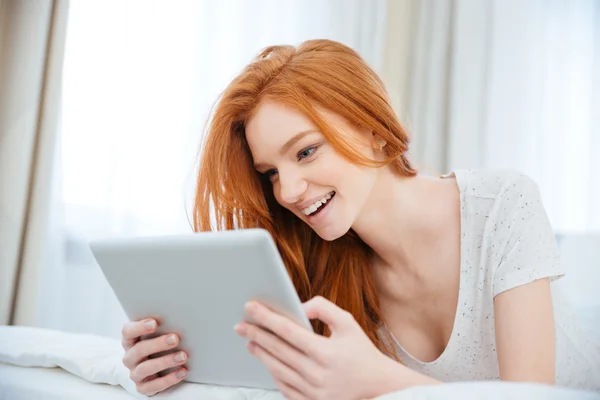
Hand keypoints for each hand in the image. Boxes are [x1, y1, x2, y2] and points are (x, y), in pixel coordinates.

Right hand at [121, 319, 187, 395]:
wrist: (154, 372)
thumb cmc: (157, 347)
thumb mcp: (156, 336)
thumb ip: (162, 328)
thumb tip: (179, 318)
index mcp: (130, 341)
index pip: (128, 331)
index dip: (139, 327)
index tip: (154, 323)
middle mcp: (129, 357)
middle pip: (139, 349)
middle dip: (158, 344)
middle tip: (175, 338)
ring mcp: (135, 374)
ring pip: (145, 368)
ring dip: (165, 361)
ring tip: (183, 356)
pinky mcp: (142, 388)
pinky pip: (154, 386)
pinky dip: (169, 379)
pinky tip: (182, 371)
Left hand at [234, 296, 402, 399]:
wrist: (378, 387)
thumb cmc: (362, 352)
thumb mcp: (348, 323)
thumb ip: (324, 308)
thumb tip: (299, 307)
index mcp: (325, 352)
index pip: (287, 330)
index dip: (266, 317)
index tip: (251, 307)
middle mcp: (316, 373)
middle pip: (277, 350)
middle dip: (255, 334)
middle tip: (240, 324)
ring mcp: (312, 392)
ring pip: (276, 369)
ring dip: (260, 354)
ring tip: (250, 341)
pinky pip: (284, 387)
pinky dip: (273, 373)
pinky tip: (268, 361)